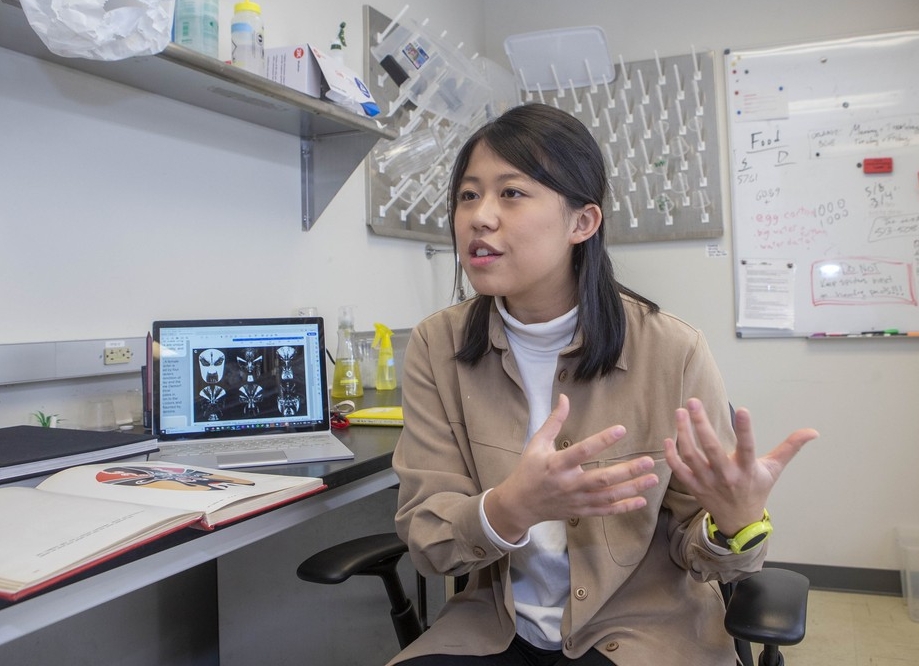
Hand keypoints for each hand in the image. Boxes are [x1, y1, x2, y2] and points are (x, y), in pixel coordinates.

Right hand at [484, 394, 658, 542]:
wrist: (520, 504)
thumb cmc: (529, 470)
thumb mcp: (537, 443)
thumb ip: (553, 421)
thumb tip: (564, 398)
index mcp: (556, 464)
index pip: (582, 451)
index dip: (602, 440)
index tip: (621, 429)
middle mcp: (569, 484)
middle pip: (602, 479)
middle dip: (627, 471)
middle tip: (648, 460)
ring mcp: (576, 500)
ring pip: (608, 496)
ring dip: (632, 488)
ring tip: (653, 479)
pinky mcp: (581, 512)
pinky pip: (605, 511)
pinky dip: (624, 507)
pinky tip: (641, 500)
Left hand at [663, 398, 818, 535]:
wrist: (739, 521)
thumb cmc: (756, 488)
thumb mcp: (774, 469)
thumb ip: (790, 447)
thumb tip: (813, 431)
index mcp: (747, 470)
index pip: (748, 447)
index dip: (746, 430)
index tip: (743, 409)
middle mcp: (726, 476)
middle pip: (711, 449)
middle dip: (701, 424)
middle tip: (693, 402)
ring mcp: (707, 482)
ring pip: (691, 456)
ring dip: (683, 434)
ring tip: (680, 413)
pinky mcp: (694, 486)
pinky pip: (679, 470)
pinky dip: (671, 456)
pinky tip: (668, 438)